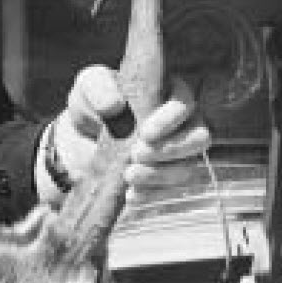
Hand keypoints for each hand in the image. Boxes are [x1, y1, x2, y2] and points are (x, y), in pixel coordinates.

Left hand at [42, 65, 211, 206]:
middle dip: (171, 150)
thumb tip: (114, 105)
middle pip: (199, 139)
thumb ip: (99, 88)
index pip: (185, 103)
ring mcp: (179, 153)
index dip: (171, 120)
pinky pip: (172, 191)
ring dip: (159, 176)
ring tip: (129, 175)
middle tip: (136, 154)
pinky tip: (131, 195)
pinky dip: (153, 195)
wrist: (82, 136)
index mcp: (168, 92)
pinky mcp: (168, 178)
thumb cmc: (93, 102)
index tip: (145, 134)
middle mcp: (183, 123)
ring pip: (188, 168)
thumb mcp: (89, 87)